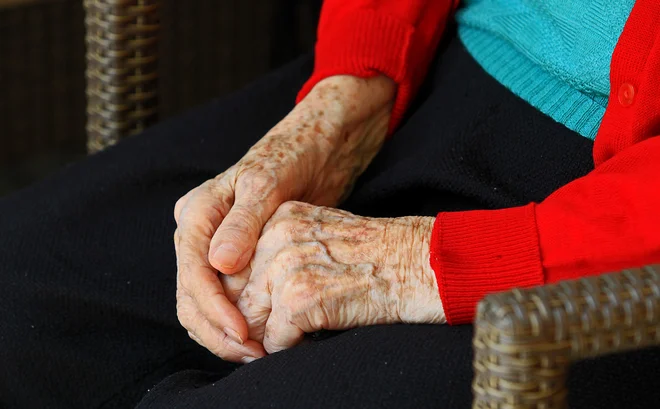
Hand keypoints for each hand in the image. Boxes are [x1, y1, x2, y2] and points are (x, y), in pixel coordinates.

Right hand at [174, 75, 395, 362]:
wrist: (321, 149)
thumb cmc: (295, 157)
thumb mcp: (269, 184)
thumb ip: (243, 222)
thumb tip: (219, 264)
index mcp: (198, 212)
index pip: (193, 272)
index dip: (214, 309)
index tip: (243, 335)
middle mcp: (201, 233)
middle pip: (192, 295)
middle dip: (216, 329)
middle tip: (252, 353)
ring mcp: (218, 247)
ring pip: (205, 302)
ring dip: (225, 332)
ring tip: (258, 351)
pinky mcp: (240, 257)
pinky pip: (228, 297)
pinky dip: (238, 320)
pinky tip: (262, 334)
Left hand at [235, 201, 444, 356]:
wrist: (421, 263)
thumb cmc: (377, 256)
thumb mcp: (319, 236)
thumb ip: (280, 252)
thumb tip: (248, 294)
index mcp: (278, 218)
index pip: (234, 266)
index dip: (242, 297)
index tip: (257, 316)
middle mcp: (276, 236)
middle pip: (234, 293)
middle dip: (249, 322)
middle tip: (269, 336)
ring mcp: (286, 265)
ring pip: (248, 320)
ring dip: (269, 337)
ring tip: (298, 333)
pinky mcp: (301, 297)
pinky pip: (274, 340)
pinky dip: (290, 348)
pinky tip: (316, 336)